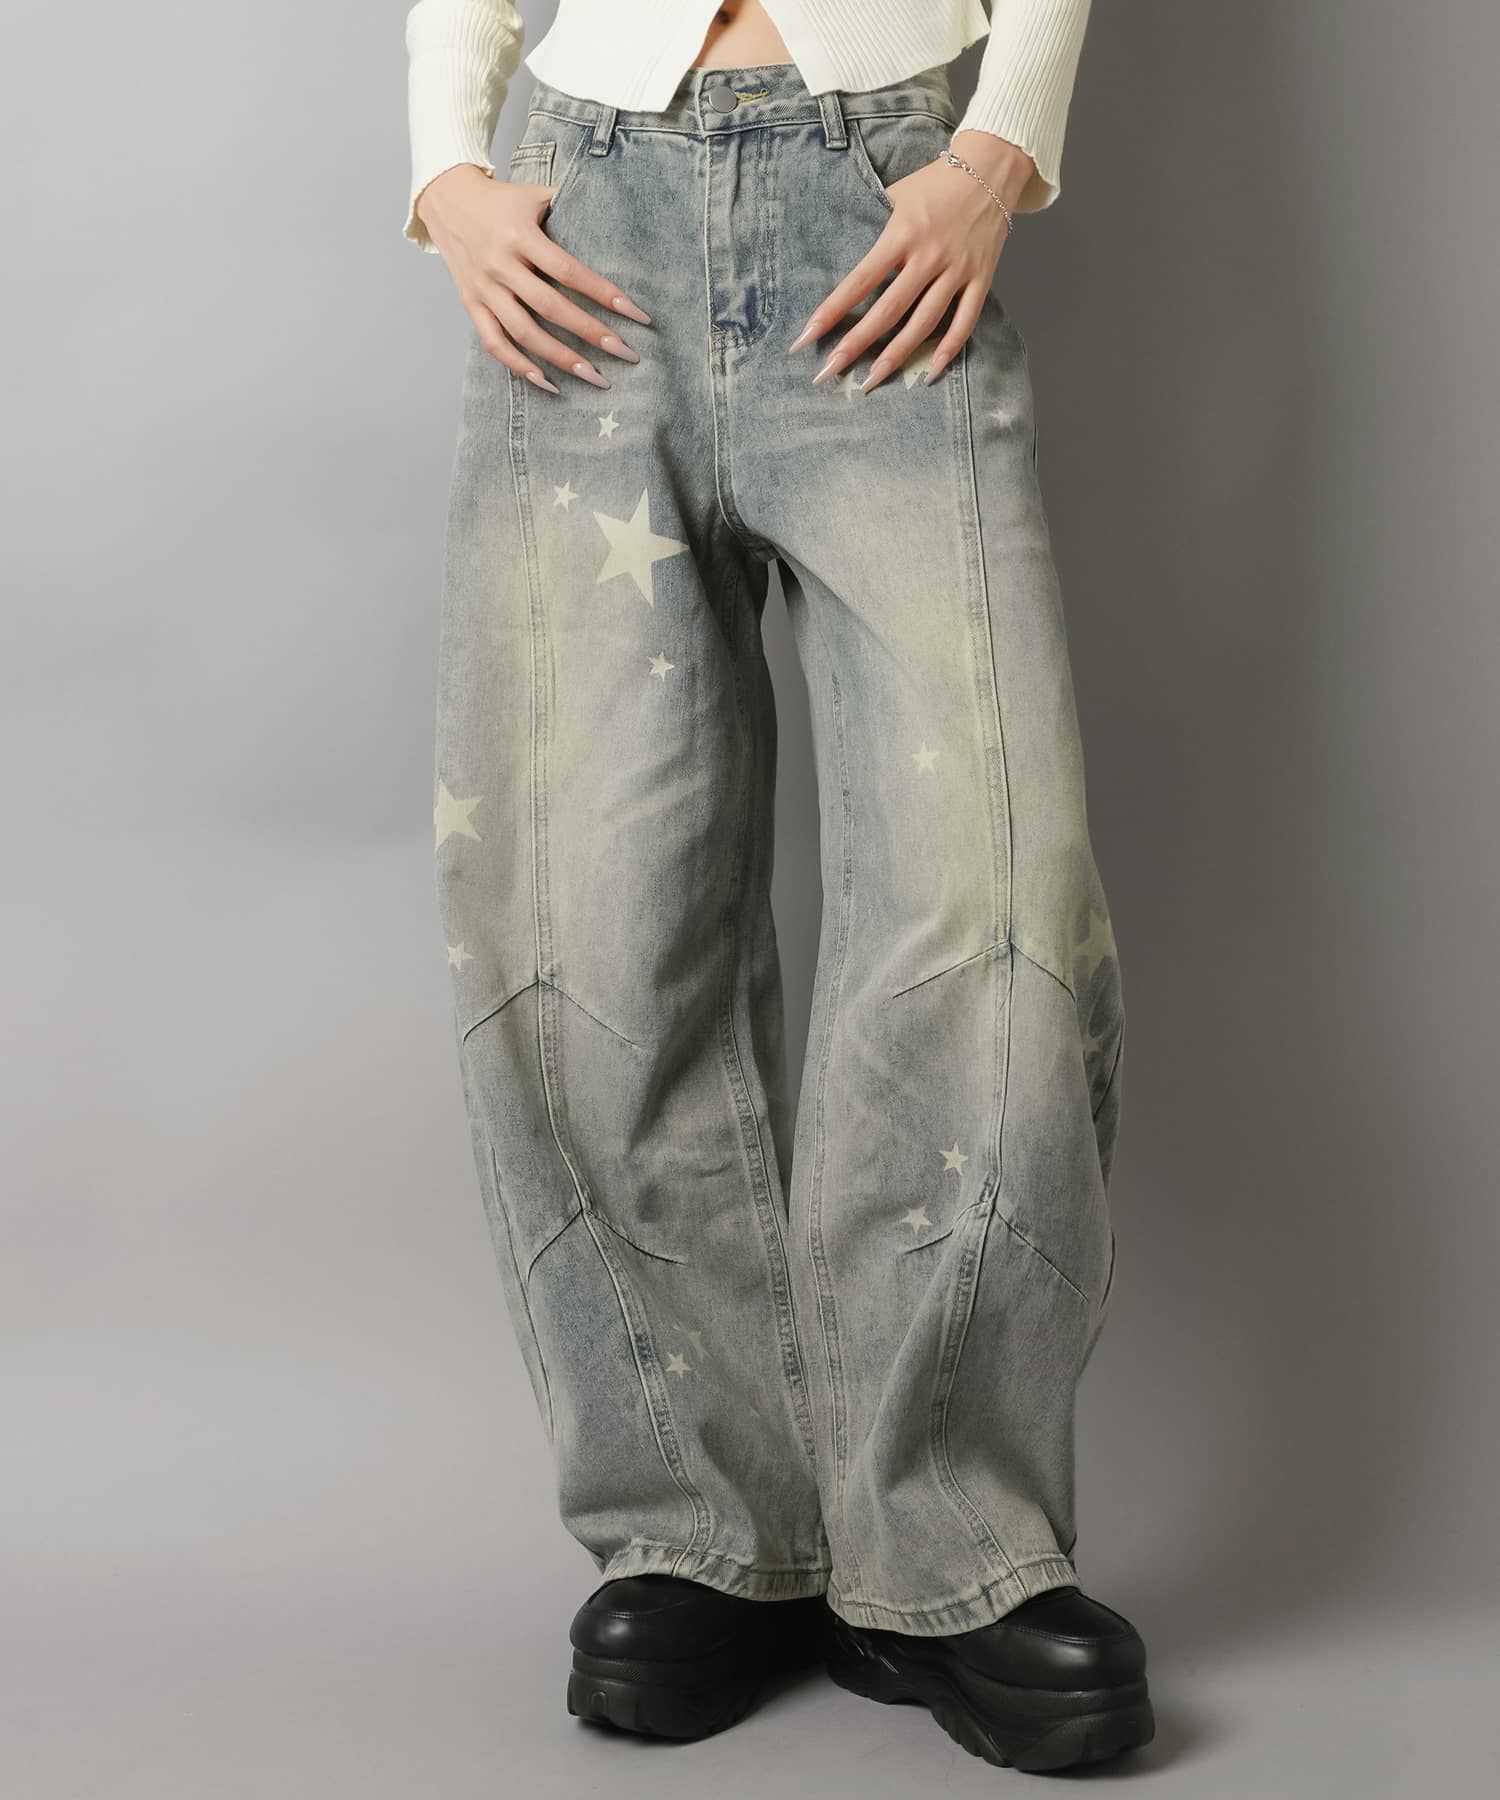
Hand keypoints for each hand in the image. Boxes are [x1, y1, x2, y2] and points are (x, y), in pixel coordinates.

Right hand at [416, 164, 651, 393]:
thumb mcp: (535, 194)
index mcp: (520, 235)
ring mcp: (484, 288)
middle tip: (625, 354)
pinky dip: (519, 366)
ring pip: (524, 332)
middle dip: (590, 333)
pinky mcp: (472, 305)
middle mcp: (500, 264)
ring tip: (595, 378)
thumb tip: (616, 224)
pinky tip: (548, 383)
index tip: (636, 314)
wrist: (447, 200)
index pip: (569, 270)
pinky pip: (494, 343)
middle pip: (550, 307)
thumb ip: (571, 208)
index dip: (603, 293)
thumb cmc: (502, 201)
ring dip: (561, 359)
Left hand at [788, 131, 1033, 392]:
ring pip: (924, 323)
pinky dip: (948, 350)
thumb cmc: (936, 182)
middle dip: (855, 345)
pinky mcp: (981, 278)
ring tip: (871, 382)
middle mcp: (929, 256)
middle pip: (888, 311)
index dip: (831, 311)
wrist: (992, 166)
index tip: (806, 337)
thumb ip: (873, 227)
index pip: (859, 280)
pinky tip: (929, 374)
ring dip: (896, 357)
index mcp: (902, 234)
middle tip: (828, 374)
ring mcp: (957, 270)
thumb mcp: (896, 195)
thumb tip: (843, 258)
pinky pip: (964, 322)